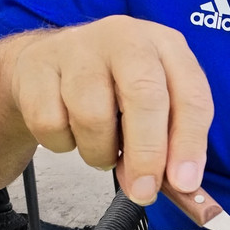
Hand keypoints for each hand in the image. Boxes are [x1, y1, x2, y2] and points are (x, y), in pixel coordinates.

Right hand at [7, 15, 212, 203]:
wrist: (48, 64)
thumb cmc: (112, 88)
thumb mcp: (153, 108)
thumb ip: (168, 148)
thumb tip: (176, 189)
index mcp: (167, 47)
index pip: (191, 95)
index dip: (190, 143)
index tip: (185, 183)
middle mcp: (127, 38)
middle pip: (145, 97)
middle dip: (148, 154)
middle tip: (144, 191)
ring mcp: (79, 47)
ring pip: (93, 115)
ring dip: (100, 152)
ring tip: (102, 148)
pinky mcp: (38, 64)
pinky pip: (52, 123)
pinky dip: (63, 143)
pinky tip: (69, 130)